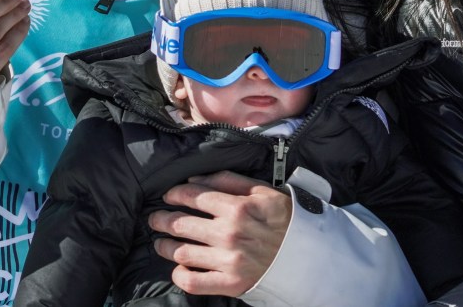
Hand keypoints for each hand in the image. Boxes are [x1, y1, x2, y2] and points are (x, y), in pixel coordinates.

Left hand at [148, 171, 292, 296]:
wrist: (307, 254)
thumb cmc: (284, 219)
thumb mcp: (262, 191)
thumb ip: (228, 180)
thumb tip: (195, 178)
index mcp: (236, 207)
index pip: (194, 196)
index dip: (175, 194)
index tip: (169, 195)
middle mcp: (229, 233)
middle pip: (181, 224)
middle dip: (162, 219)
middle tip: (155, 219)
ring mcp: (228, 260)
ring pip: (181, 251)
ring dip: (164, 246)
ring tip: (160, 243)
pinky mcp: (230, 283)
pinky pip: (193, 282)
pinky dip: (180, 275)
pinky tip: (178, 268)